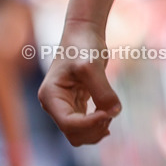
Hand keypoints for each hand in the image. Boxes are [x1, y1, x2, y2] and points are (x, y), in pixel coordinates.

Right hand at [37, 22, 121, 145]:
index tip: (108, 114)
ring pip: (79, 133)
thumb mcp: (91, 66)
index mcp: (50, 96)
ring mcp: (64, 105)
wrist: (84, 32)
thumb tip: (115, 112)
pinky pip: (85, 124)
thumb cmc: (83, 45)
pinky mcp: (76, 103)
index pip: (68, 124)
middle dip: (93, 129)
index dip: (89, 124)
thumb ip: (103, 91)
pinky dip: (97, 124)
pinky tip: (109, 116)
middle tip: (111, 112)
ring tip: (111, 112)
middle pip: (73, 133)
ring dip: (97, 129)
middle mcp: (54, 104)